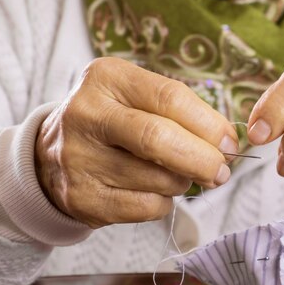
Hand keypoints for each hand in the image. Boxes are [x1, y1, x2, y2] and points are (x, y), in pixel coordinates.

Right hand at [35, 57, 237, 227]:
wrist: (53, 155)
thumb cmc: (113, 122)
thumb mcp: (136, 98)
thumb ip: (181, 112)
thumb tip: (227, 143)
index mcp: (106, 78)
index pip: (170, 97)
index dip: (209, 124)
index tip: (229, 142)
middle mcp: (85, 114)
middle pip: (158, 138)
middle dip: (202, 159)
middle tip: (221, 171)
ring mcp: (78, 158)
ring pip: (155, 179)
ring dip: (182, 183)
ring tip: (179, 177)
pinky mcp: (81, 197)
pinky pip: (143, 207)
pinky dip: (162, 203)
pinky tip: (154, 191)